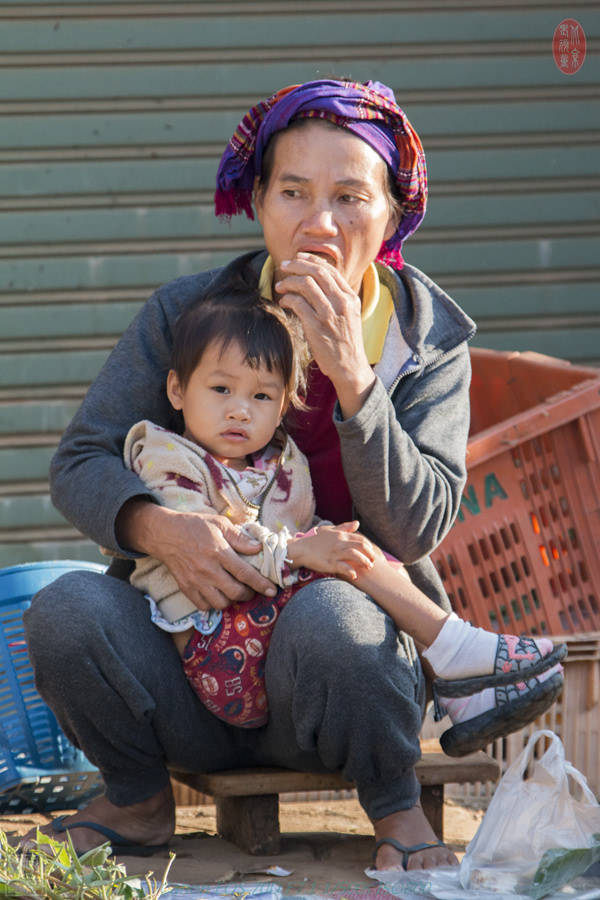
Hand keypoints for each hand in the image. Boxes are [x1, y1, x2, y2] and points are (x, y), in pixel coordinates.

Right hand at [116, 500, 276, 610]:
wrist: (164, 533)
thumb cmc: (194, 526)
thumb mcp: (219, 523)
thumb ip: (239, 537)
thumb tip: (258, 547)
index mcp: (219, 552)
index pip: (245, 573)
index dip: (261, 584)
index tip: (272, 590)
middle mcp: (208, 569)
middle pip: (235, 592)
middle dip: (248, 595)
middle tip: (251, 590)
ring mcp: (196, 581)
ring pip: (220, 603)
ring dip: (231, 601)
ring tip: (234, 592)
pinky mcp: (186, 588)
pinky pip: (203, 606)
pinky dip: (213, 604)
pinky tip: (217, 594)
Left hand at [274, 253, 375, 417]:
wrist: (350, 367)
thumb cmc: (346, 343)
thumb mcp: (349, 316)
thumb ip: (337, 299)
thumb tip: (316, 283)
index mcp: (350, 297)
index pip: (330, 270)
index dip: (311, 260)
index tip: (298, 258)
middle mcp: (342, 303)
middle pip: (317, 272)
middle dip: (297, 265)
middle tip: (284, 265)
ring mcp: (329, 314)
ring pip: (306, 284)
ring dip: (289, 281)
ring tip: (280, 286)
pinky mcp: (316, 326)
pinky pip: (298, 303)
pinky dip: (287, 298)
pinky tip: (284, 302)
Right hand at [286, 521, 377, 580]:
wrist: (301, 549)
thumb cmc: (316, 540)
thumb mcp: (330, 531)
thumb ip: (344, 527)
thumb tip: (357, 523)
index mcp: (341, 535)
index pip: (361, 539)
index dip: (369, 547)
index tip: (372, 553)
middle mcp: (340, 543)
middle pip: (361, 547)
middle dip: (370, 554)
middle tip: (373, 562)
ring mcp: (335, 553)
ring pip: (355, 556)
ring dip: (364, 562)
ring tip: (368, 568)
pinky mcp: (329, 563)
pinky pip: (343, 567)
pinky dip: (351, 572)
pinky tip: (355, 576)